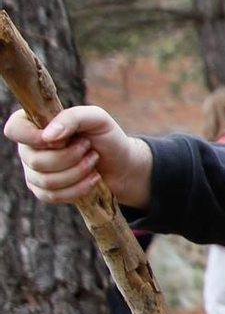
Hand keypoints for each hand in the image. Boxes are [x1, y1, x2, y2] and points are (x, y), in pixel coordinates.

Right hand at [4, 104, 153, 209]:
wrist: (122, 165)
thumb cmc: (107, 137)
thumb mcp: (96, 118)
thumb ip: (72, 117)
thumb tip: (47, 137)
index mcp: (35, 123)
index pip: (14, 129)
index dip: (34, 137)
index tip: (62, 140)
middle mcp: (29, 147)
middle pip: (35, 160)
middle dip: (70, 157)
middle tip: (89, 148)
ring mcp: (34, 171)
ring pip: (46, 181)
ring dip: (78, 172)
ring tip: (93, 161)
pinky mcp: (44, 191)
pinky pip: (52, 196)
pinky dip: (78, 188)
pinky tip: (92, 178)